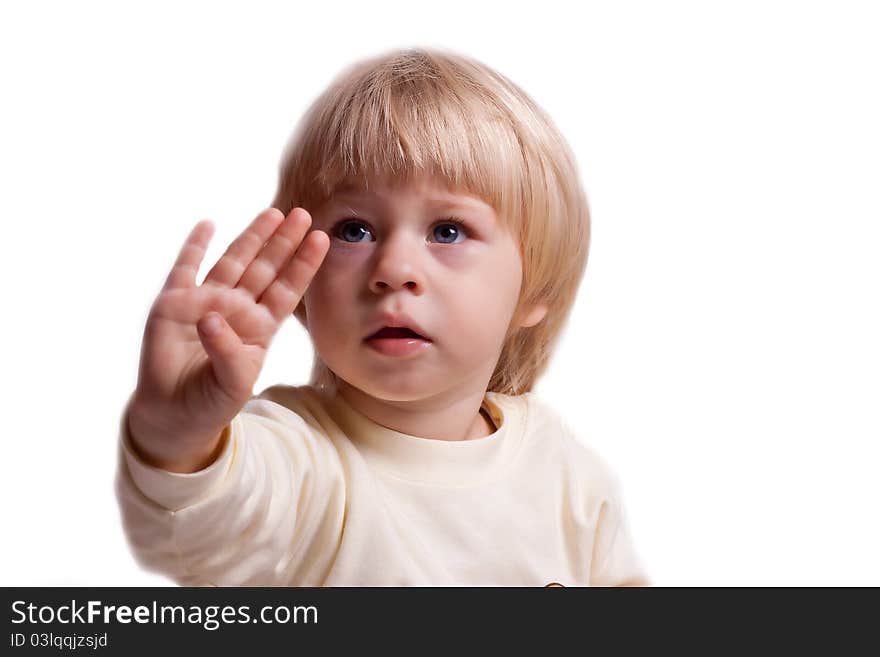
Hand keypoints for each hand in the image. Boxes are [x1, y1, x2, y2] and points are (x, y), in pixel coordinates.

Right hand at [127, 207, 329, 471]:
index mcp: (259, 327)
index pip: (287, 289)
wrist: (174, 414)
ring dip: (252, 237)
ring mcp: (205, 301)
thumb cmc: (212, 401)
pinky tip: (208, 223)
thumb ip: (227, 351)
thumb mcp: (232, 383)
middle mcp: (236, 308)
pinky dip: (195, 245)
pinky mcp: (173, 303)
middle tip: (303, 213)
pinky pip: (186, 267)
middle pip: (265, 267)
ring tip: (272, 213)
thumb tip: (211, 316)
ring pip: (233, 261)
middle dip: (284, 241)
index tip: (322, 238)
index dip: (303, 264)